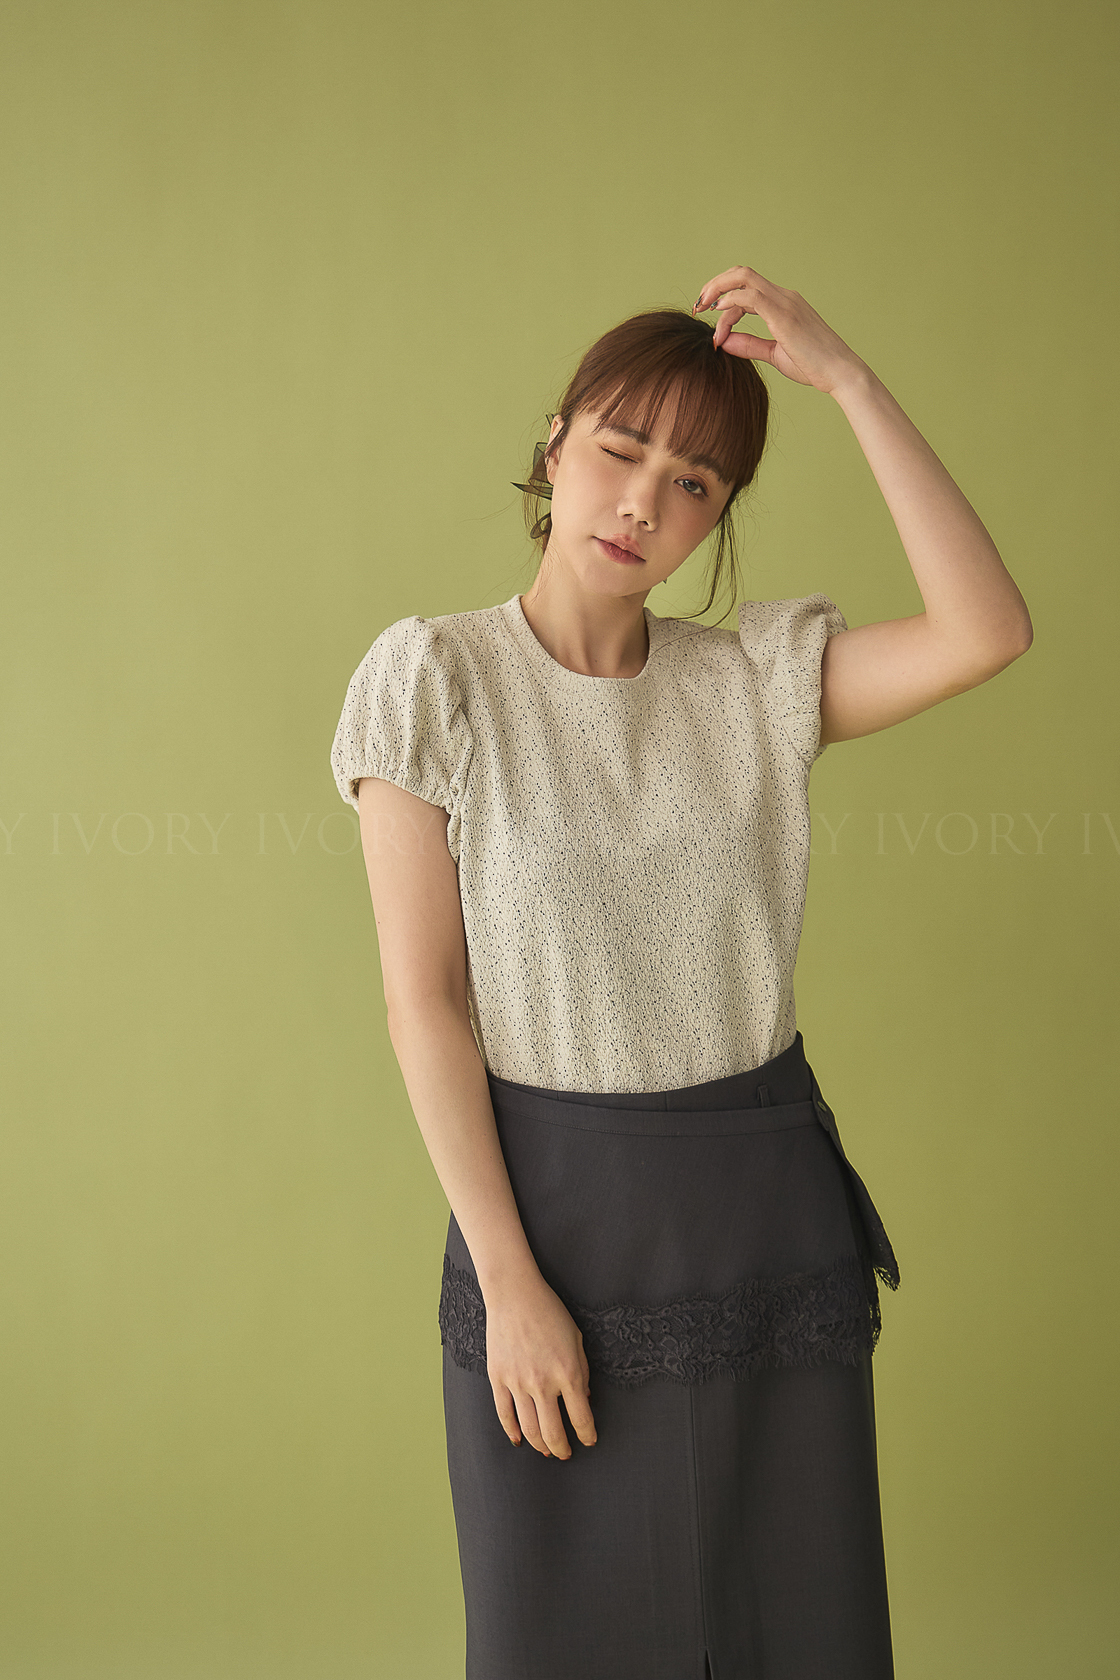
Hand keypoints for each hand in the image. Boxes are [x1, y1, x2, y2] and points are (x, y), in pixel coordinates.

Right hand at [482, 1270, 597, 1458]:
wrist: (514, 1294)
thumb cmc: (550, 1312)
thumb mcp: (576, 1338)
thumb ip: (582, 1371)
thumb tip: (585, 1400)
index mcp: (568, 1372)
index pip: (581, 1418)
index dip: (587, 1435)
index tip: (589, 1441)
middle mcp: (543, 1382)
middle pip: (553, 1432)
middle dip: (562, 1449)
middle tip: (565, 1453)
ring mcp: (518, 1382)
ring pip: (529, 1429)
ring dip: (540, 1445)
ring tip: (546, 1450)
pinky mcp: (498, 1378)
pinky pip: (504, 1414)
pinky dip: (512, 1432)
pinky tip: (519, 1440)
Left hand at [692, 264, 866, 395]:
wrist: (840, 373)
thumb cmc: (813, 366)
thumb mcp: (775, 354)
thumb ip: (749, 345)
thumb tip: (723, 342)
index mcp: (783, 304)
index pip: (746, 290)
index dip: (723, 305)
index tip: (713, 332)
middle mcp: (784, 296)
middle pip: (742, 274)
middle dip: (715, 285)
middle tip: (698, 306)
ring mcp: (785, 302)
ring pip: (743, 278)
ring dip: (717, 289)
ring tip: (702, 309)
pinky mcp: (784, 314)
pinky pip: (751, 297)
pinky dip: (730, 302)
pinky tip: (718, 315)